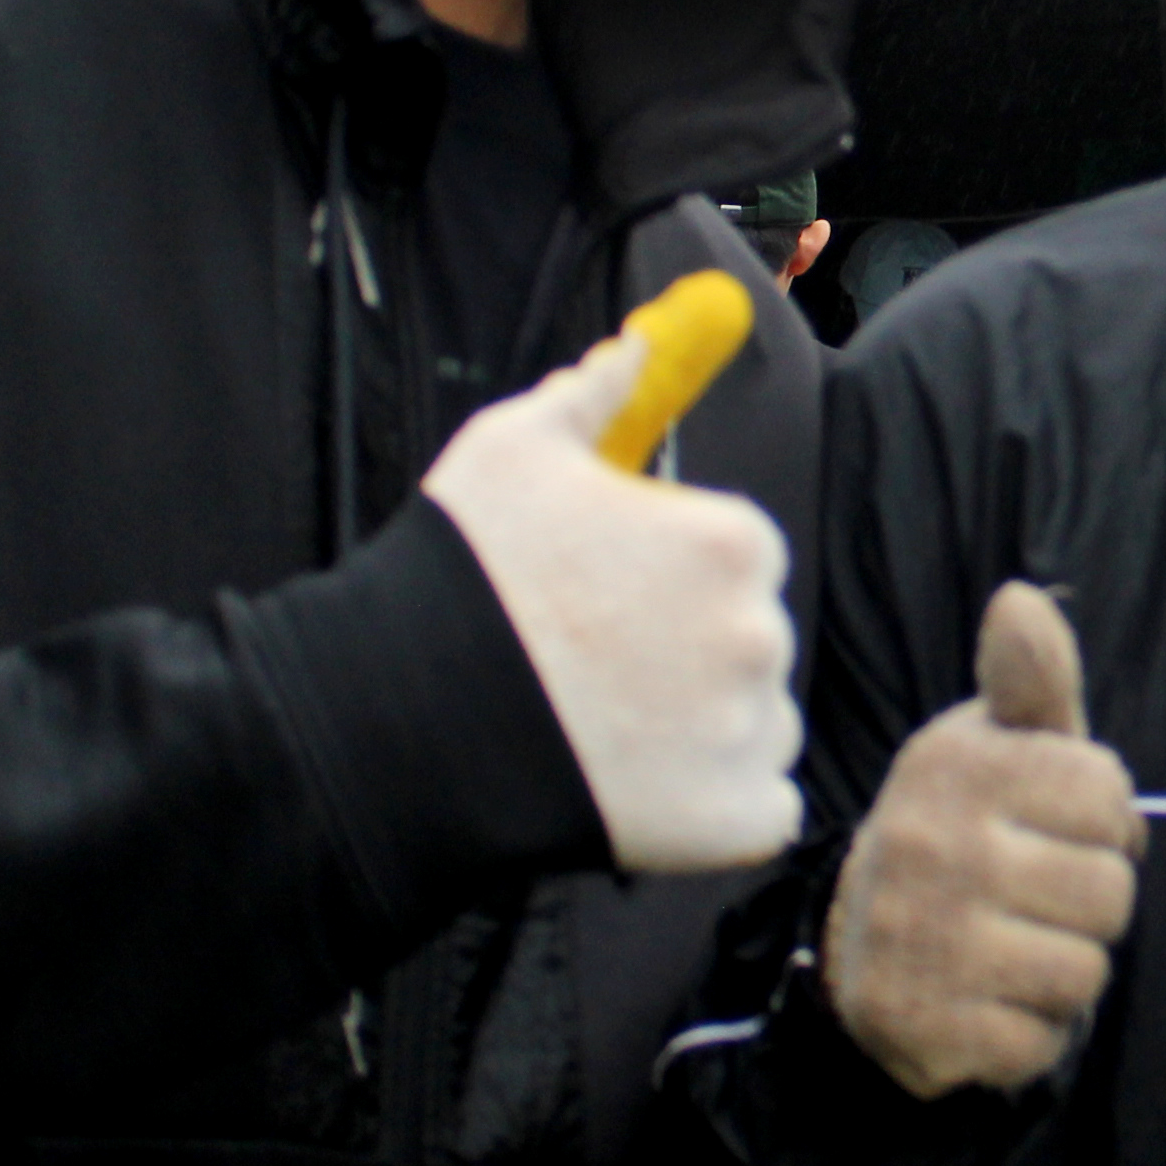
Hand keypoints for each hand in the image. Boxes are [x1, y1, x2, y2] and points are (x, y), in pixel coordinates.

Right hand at [420, 328, 801, 875]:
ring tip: (603, 731)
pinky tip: (636, 789)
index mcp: (730, 540)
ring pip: (755, 723)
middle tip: (595, 670)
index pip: (735, 553)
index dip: (668, 575)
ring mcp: (753, 734)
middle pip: (746, 638)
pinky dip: (713, 805)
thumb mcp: (512, 449)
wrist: (404, 726)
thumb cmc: (461, 577)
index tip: (607, 598)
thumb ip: (596, 392)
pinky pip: (757, 808)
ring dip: (703, 729)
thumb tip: (641, 343)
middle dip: (686, 649)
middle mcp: (761, 633)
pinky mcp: (739, 822)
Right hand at [825, 584, 1144, 1097]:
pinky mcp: (924, 1027)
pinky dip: (1032, 1037)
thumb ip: (1032, 681)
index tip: (1054, 829)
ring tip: (1011, 950)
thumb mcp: (999, 747)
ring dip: (1065, 974)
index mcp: (958, 766)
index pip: (1110, 798)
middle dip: (1090, 906)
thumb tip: (1022, 599)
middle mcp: (933, 845)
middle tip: (1032, 900)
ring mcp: (924, 940)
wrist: (855, 946)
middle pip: (1111, 893)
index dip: (1102, 824)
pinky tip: (987, 1004)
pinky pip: (1043, 1044)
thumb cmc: (963, 831)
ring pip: (1086, 973)